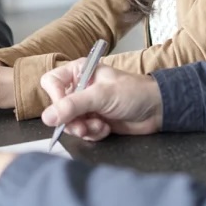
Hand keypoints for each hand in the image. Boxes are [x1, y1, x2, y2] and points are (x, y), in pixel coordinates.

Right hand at [40, 59, 161, 140]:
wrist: (157, 110)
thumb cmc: (134, 92)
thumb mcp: (101, 96)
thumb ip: (73, 106)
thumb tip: (47, 117)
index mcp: (79, 72)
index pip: (51, 82)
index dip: (55, 98)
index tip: (64, 110)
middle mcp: (79, 88)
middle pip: (58, 107)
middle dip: (72, 119)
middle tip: (83, 125)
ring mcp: (86, 106)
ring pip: (69, 123)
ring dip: (84, 128)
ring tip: (100, 125)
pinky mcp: (93, 121)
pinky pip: (81, 132)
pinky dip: (93, 133)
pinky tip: (106, 128)